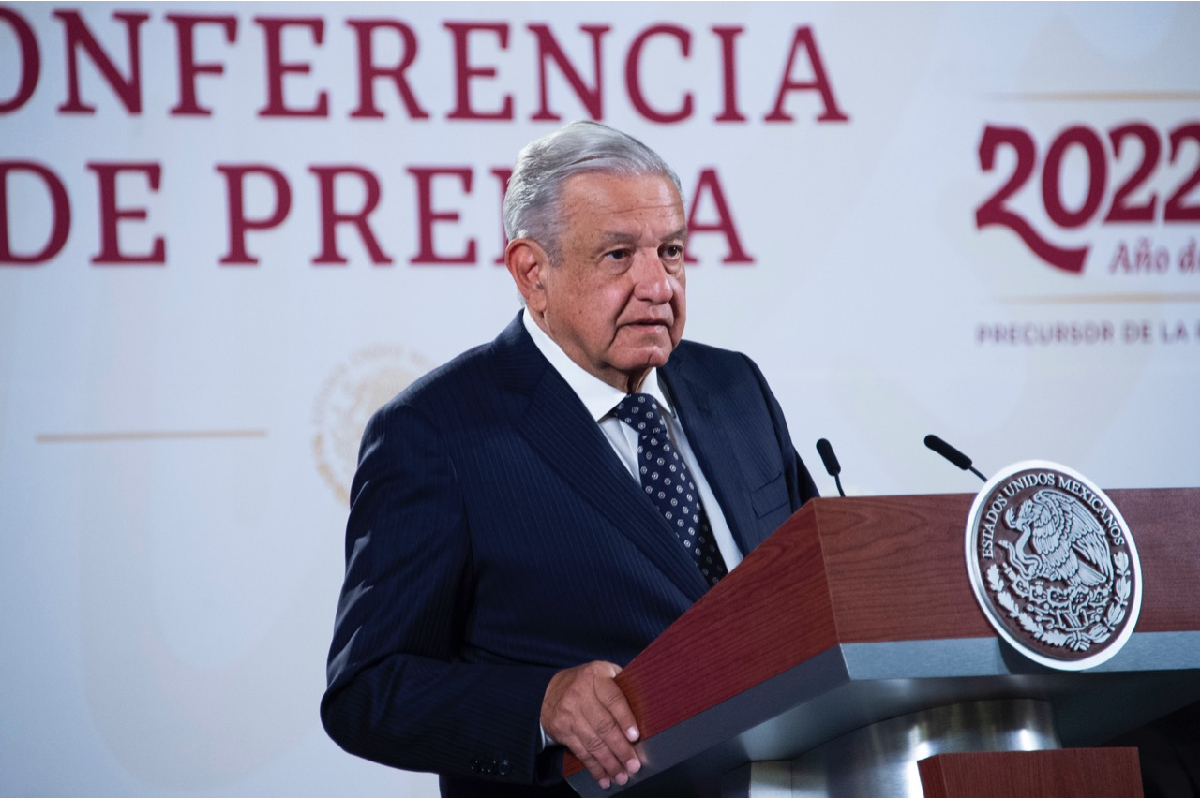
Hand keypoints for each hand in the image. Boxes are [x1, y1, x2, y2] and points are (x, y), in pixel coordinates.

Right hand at [541, 661, 640, 789]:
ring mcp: (568, 713)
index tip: (635, 737)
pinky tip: (604, 777)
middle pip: (604, 725)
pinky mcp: (561, 730)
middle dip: (620, 749)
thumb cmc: (587, 682)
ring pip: (593, 742)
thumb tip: (647, 708)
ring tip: (622, 776)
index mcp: (595, 676)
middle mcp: (579, 694)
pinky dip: (594, 768)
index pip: (613, 699)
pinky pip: (581, 751)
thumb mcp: (603, 672)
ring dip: (609, 763)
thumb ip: (621, 685)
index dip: (625, 719)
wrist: (550, 689)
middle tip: (633, 765)